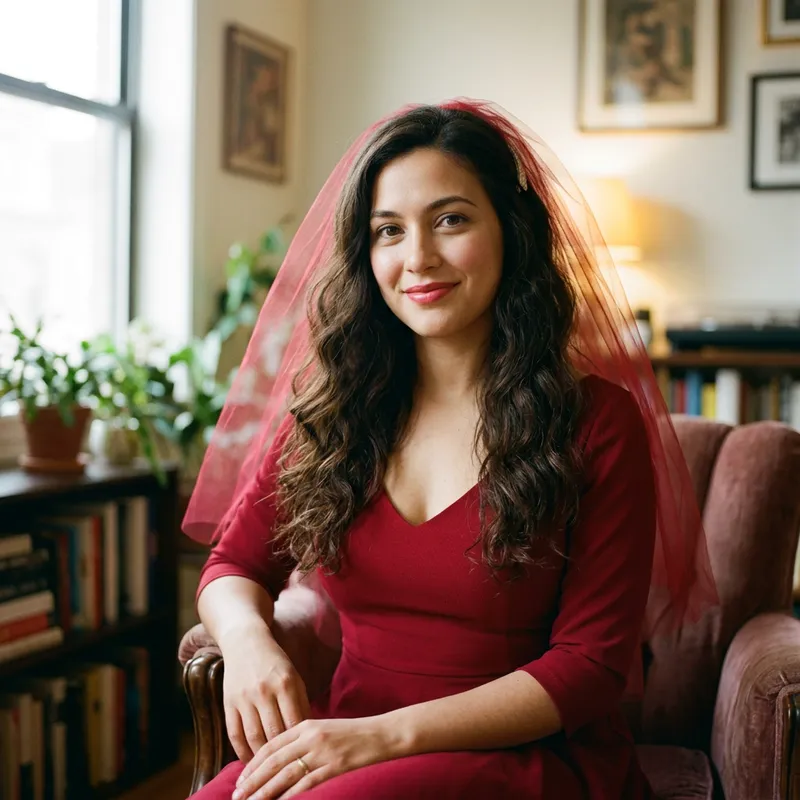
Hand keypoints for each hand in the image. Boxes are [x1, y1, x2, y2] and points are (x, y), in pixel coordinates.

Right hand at [220, 622, 310, 763]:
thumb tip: (307, 735)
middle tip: (287, 769)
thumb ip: (301, 703)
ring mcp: (244, 697)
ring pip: (254, 737)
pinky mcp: (228, 702)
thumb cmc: (275, 663)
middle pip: (274, 733)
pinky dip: (242, 751)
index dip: (299, 743)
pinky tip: (250, 760)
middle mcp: (264, 691)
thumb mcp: (294, 677)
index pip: (295, 722)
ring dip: (261, 757)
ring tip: (269, 769)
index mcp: (285, 683)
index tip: (304, 756)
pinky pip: (235, 734)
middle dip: (281, 753)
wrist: (245, 642)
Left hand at [231, 716, 398, 798]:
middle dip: (253, 780)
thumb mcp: (323, 729)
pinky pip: (307, 783)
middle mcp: (310, 736)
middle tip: (237, 796)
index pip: (272, 745)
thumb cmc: (352, 734)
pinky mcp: (334, 766)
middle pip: (274, 760)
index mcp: (305, 725)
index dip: (254, 764)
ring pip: (286, 774)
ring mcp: (322, 752)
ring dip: (265, 791)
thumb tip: (278, 759)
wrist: (381, 734)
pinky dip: (290, 796)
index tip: (240, 779)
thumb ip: (301, 740)